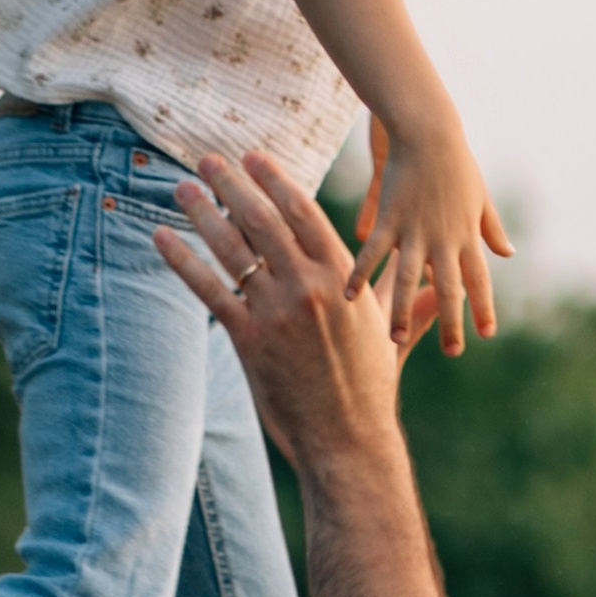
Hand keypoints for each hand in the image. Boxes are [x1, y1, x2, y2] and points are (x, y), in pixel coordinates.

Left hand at [156, 150, 433, 468]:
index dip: (275, 179)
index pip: (304, 212)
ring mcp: (277, 311)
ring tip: (182, 189)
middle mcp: (309, 287)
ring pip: (231, 247)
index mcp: (342, 279)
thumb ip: (404, 302)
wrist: (348, 440)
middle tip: (208, 159)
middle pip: (262, 219)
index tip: (253, 156)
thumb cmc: (370, 389)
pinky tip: (161, 237)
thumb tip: (434, 289)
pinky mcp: (248, 339)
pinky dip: (181, 260)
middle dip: (232, 183)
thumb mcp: (389, 335)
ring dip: (202, 212)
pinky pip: (209, 289)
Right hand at [351, 112, 510, 356]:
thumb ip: (491, 228)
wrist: (428, 128)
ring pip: (408, 279)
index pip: (479, 279)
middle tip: (452, 352)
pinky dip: (361, 273)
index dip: (483, 307)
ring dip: (400, 310)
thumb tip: (508, 253)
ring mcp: (415, 230)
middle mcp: (444, 238)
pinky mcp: (389, 217)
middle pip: (448, 288)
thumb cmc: (455, 158)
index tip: (487, 333)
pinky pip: (373, 252)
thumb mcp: (480, 195)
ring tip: (396, 338)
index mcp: (467, 234)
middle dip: (450, 322)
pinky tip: (350, 296)